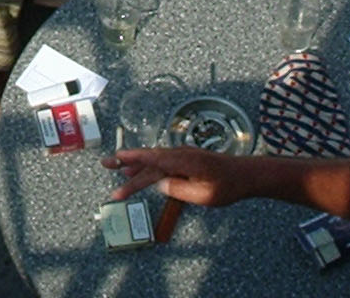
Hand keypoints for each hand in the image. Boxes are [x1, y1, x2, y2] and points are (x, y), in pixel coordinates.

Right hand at [102, 147, 248, 204]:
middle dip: (126, 163)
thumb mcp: (203, 195)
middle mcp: (179, 155)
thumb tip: (160, 185)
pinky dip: (148, 166)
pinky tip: (141, 171)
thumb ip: (179, 190)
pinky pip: (162, 162)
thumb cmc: (227, 186)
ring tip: (117, 168)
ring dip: (136, 165)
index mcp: (182, 161)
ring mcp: (182, 156)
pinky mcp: (186, 160)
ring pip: (154, 160)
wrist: (244, 175)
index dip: (132, 162)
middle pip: (148, 160)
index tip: (115, 162)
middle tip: (105, 163)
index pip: (151, 161)